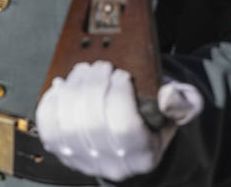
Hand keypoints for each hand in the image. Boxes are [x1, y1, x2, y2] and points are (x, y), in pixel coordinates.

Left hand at [36, 61, 202, 179]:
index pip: (125, 129)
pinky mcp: (62, 150)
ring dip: (73, 90)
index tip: (122, 74)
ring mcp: (84, 160)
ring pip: (68, 125)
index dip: (119, 97)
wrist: (134, 133)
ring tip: (84, 71)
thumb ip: (182, 101)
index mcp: (144, 155)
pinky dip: (52, 102)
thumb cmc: (156, 115)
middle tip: (100, 66)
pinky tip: (62, 86)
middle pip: (93, 124)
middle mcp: (113, 164)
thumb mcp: (181, 108)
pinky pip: (48, 127)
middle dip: (94, 87)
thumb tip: (167, 96)